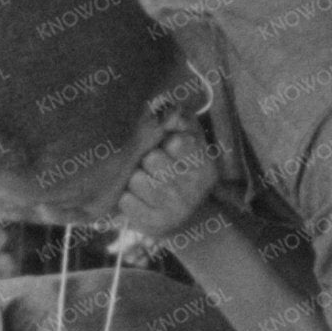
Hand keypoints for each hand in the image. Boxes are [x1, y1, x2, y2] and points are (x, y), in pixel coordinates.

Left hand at [115, 124, 216, 243]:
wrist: (190, 222)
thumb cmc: (184, 173)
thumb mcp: (193, 145)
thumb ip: (183, 122)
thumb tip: (167, 106)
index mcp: (205, 167)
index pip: (176, 142)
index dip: (167, 143)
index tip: (171, 150)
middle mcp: (193, 190)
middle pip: (152, 158)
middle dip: (149, 160)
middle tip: (157, 169)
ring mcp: (174, 210)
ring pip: (137, 179)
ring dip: (137, 179)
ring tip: (149, 185)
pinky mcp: (155, 225)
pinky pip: (126, 201)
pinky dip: (129, 199)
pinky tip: (141, 201)